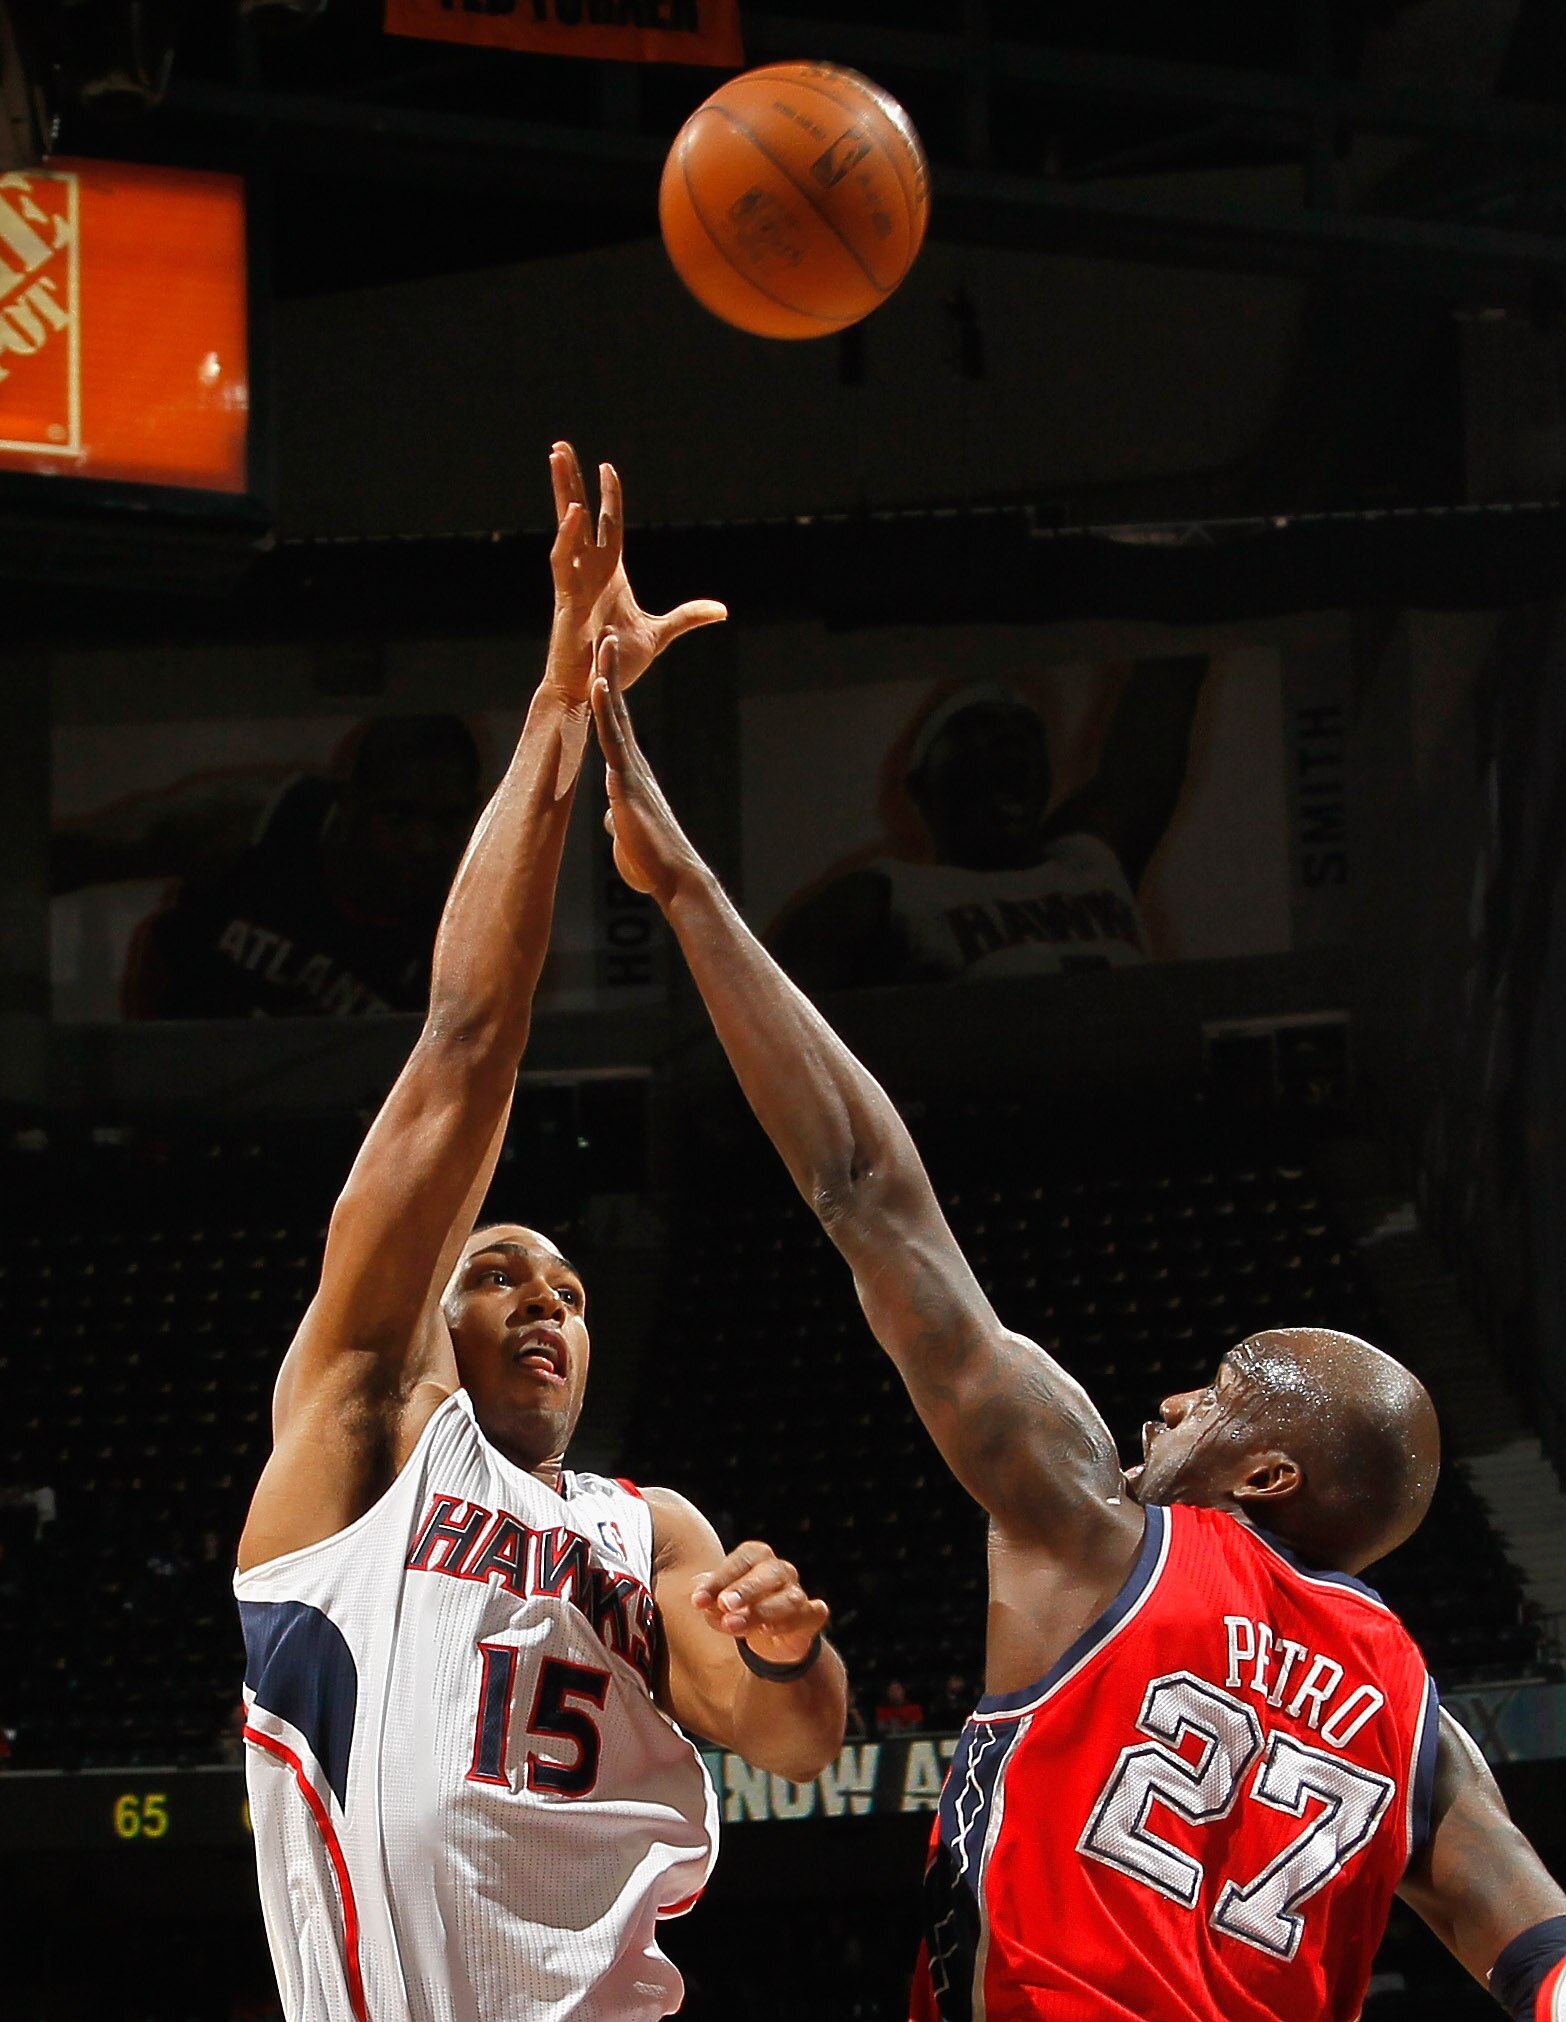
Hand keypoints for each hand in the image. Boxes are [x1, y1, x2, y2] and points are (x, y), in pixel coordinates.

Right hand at [549, 442, 725, 689]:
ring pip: (566, 527)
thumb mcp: (660, 633)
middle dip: (572, 480)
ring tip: (557, 459)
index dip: (608, 495)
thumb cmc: (615, 659)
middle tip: (561, 446)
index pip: (609, 523)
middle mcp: (588, 569)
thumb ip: (687, 616)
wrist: (593, 688)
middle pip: (580, 515)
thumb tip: (721, 610)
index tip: (607, 466)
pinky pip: (564, 560)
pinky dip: (568, 535)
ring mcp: (575, 580)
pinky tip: (574, 511)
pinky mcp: (566, 597)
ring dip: (562, 492)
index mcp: (608, 572)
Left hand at [590, 630, 700, 906]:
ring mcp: (630, 769)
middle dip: (609, 670)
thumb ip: (620, 819)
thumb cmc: (653, 862)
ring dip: (608, 675)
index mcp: (630, 774)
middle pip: (618, 708)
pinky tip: (600, 684)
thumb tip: (612, 819)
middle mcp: (633, 764)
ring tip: (604, 641)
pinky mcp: (626, 780)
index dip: (608, 695)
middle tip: (605, 633)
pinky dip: (607, 710)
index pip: (616, 726)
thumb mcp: (628, 835)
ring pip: (616, 714)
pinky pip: (613, 738)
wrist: (673, 877)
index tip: (601, 665)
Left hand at [691, 1539, 830, 1668]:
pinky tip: (768, 1631)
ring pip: (788, 1598)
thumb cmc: (738, 1608)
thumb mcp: (718, 1603)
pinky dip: (790, 1622)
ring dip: (761, 1611)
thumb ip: (710, 1599)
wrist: (767, 1636)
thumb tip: (700, 1598)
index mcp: (757, 1557)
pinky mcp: (811, 1616)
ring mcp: (798, 1592)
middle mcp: (781, 1570)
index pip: (741, 1560)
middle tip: (724, 1604)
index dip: (720, 1579)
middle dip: (745, 1589)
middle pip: (769, 1572)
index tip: (698, 1600)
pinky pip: (808, 1615)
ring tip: (734, 1625)